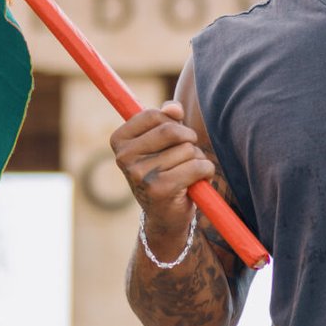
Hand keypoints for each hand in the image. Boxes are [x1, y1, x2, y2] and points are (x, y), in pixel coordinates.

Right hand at [110, 102, 215, 254]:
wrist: (165, 216)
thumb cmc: (164, 172)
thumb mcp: (161, 143)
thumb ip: (166, 119)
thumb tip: (174, 108)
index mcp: (119, 141)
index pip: (153, 115)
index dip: (173, 122)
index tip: (175, 137)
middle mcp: (124, 158)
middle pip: (172, 130)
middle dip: (189, 139)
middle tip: (187, 154)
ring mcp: (140, 175)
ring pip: (187, 149)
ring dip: (197, 158)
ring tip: (187, 173)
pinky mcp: (160, 189)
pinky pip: (197, 166)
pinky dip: (206, 171)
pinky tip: (197, 181)